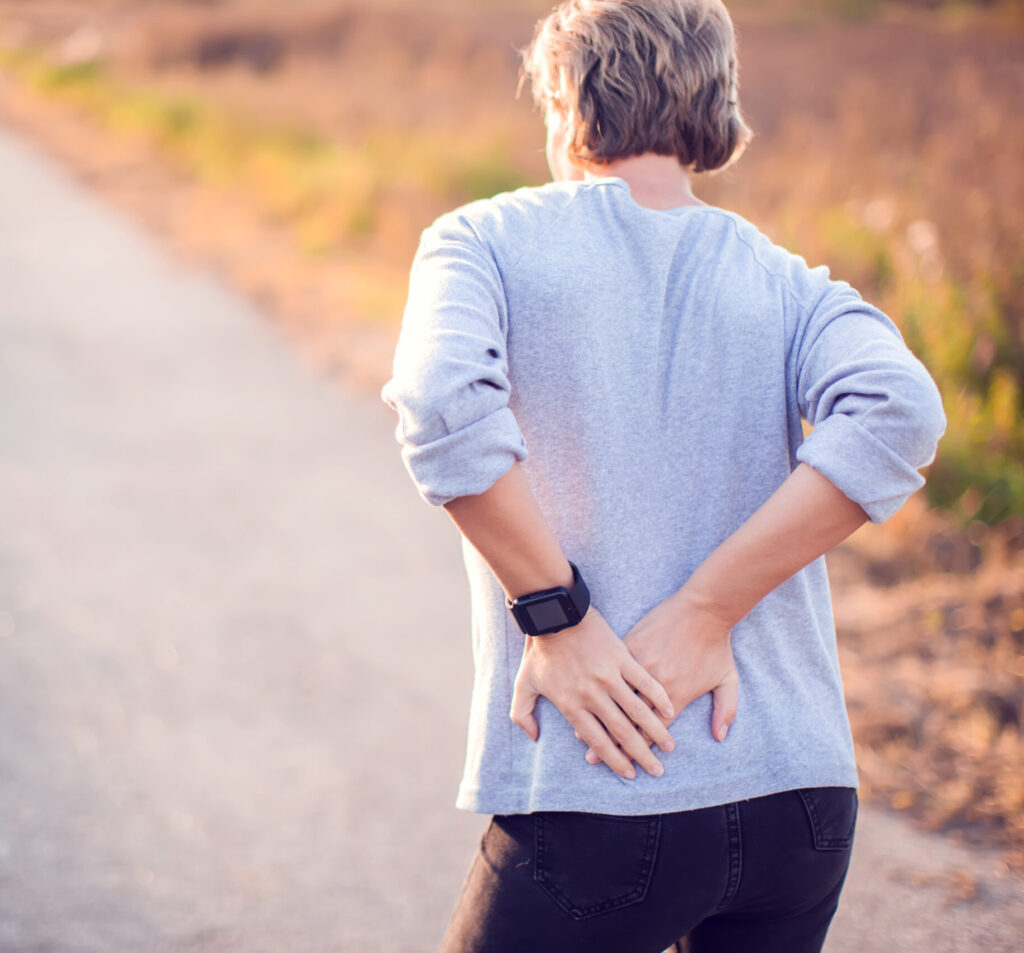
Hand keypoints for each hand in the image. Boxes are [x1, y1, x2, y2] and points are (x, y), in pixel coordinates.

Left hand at [509, 607, 675, 779]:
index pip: (597, 741)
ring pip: (637, 711)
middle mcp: (592, 695)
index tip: (629, 773)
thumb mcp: (522, 684)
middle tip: (657, 770)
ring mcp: (608, 676)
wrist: (554, 614)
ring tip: (669, 746)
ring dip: (655, 731)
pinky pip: (644, 682)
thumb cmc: (539, 650)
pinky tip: (669, 710)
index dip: (614, 760)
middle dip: (641, 755)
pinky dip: (658, 697)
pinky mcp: (621, 657)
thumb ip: (522, 714)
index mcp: (571, 705)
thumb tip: (533, 737)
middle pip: (621, 732)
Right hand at [583, 589, 738, 766]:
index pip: (653, 730)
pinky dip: (597, 689)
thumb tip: (720, 737)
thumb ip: (726, 710)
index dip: (636, 749)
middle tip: (594, 761)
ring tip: (582, 740)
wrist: (702, 608)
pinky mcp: (631, 647)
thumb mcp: (729, 679)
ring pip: (616, 699)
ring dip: (599, 721)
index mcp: (677, 696)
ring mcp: (640, 665)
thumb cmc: (716, 644)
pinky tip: (584, 702)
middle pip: (630, 721)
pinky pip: (611, 673)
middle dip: (612, 745)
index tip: (623, 765)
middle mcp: (657, 685)